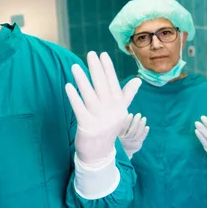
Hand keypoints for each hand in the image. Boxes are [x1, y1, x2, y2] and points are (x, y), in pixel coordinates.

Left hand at [65, 52, 141, 166]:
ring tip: (75, 66)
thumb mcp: (120, 111)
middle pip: (102, 86)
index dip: (108, 68)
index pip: (113, 83)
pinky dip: (74, 97)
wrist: (100, 153)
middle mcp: (111, 110)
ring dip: (82, 80)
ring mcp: (99, 118)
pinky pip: (79, 108)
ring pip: (90, 95)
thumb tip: (138, 80)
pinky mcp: (87, 126)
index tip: (103, 54)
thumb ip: (127, 95)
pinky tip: (68, 86)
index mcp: (119, 105)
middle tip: (90, 54)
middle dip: (96, 69)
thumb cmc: (109, 128)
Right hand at [119, 113, 148, 157]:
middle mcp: (126, 141)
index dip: (127, 121)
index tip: (130, 114)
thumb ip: (118, 127)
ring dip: (141, 125)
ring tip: (144, 118)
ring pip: (138, 134)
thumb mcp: (115, 134)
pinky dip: (145, 132)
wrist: (122, 153)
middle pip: (132, 131)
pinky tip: (147, 126)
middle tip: (138, 114)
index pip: (124, 128)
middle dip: (136, 122)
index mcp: (119, 137)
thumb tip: (122, 114)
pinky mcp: (138, 145)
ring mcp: (132, 143)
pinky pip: (142, 138)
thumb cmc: (118, 139)